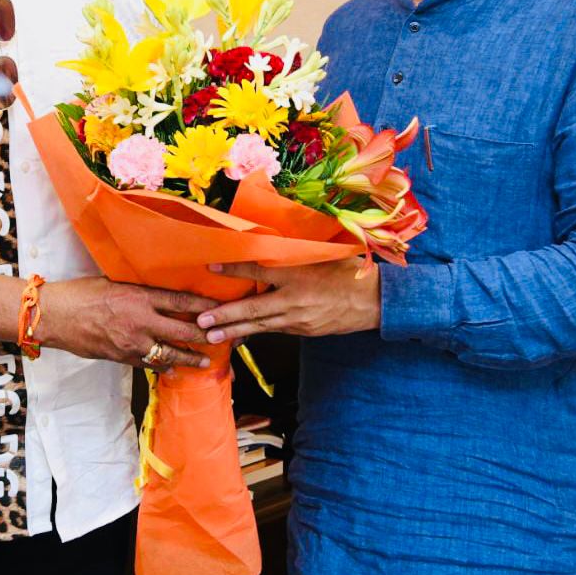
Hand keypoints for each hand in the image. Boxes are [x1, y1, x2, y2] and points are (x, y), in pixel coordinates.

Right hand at [42, 277, 212, 369]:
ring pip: (169, 354)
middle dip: (204, 337)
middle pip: (182, 332)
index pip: (180, 302)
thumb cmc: (81, 293)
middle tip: (220, 340)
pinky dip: (162, 366)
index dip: (203, 307)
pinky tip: (172, 369)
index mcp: (139, 297)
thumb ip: (138, 291)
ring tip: (203, 362)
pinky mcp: (121, 357)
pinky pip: (148, 364)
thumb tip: (157, 294)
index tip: (220, 309)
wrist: (55, 316)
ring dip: (189, 358)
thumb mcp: (114, 283)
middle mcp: (140, 321)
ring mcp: (131, 342)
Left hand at [196, 259, 379, 341]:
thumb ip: (295, 249)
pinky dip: (253, 334)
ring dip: (233, 330)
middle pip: (253, 308)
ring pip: (260, 326)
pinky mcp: (302, 331)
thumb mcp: (321, 253)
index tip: (211, 266)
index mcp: (298, 273)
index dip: (234, 269)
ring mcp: (298, 319)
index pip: (259, 270)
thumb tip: (268, 237)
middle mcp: (295, 299)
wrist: (374, 301)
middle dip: (225, 315)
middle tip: (201, 320)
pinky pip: (273, 331)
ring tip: (210, 336)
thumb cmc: (346, 270)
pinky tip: (236, 337)